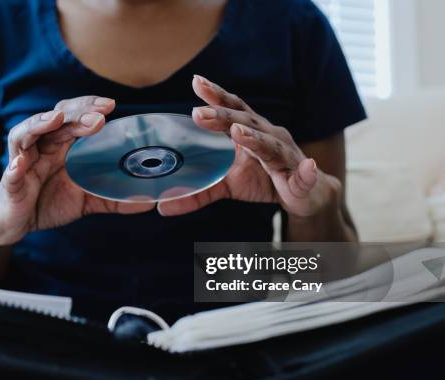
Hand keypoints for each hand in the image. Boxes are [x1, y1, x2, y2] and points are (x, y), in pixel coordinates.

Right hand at [0, 96, 153, 244]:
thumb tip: (147, 201)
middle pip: (53, 121)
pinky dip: (14, 168)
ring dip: (39, 124)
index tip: (111, 105)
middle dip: (75, 114)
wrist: (14, 224)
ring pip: (24, 135)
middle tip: (98, 116)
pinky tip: (20, 164)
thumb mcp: (85, 201)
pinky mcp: (10, 186)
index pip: (72, 117)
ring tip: (55, 119)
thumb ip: (112, 199)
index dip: (88, 107)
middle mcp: (40, 148)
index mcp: (59, 147)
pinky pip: (10, 175)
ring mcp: (22, 164)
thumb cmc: (47, 203)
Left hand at [158, 75, 340, 217]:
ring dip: (255, 138)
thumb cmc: (265, 181)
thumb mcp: (227, 186)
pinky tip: (309, 167)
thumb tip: (163, 206)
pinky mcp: (301, 179)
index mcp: (250, 132)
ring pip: (270, 145)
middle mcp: (269, 136)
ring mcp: (286, 156)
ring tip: (240, 133)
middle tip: (199, 113)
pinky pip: (303, 176)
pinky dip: (306, 172)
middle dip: (223, 116)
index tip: (196, 81)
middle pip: (246, 121)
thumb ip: (199, 193)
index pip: (232, 110)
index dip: (216, 95)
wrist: (305, 195)